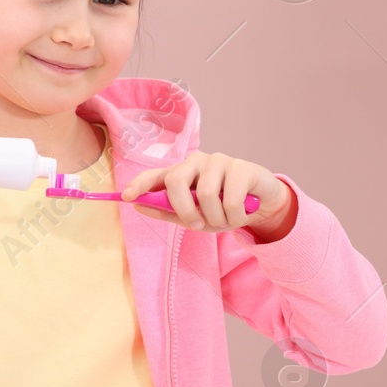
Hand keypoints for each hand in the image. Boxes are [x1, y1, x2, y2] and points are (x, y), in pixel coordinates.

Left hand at [118, 151, 292, 234]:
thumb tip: (138, 206)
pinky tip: (241, 214)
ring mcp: (219, 161)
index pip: (156, 175)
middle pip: (176, 181)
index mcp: (181, 173)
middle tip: (198, 225)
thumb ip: (169, 212)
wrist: (260, 205)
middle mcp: (196, 162)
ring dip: (217, 218)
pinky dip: (235, 217)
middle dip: (185, 210)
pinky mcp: (242, 167)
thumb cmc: (223, 209)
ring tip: (226, 219)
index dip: (140, 184)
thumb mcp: (196, 216)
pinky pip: (231, 200)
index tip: (126, 197)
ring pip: (206, 194)